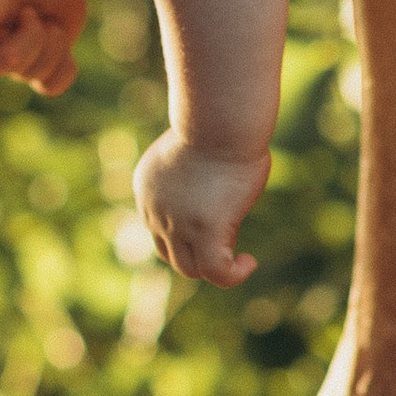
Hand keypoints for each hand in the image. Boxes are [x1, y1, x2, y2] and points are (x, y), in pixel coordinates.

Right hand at [0, 0, 83, 97]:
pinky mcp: (42, 70)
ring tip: (48, 20)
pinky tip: (62, 44)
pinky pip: (53, 87)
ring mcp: (18, 66)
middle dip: (35, 37)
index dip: (13, 42)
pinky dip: (65, 67)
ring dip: (54, 43)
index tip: (26, 12)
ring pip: (39, 76)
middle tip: (34, 12)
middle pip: (17, 68)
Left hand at [135, 130, 269, 287]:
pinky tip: (248, 263)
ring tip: (241, 261)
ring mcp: (175, 225)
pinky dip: (232, 275)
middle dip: (198, 254)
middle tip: (229, 242)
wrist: (218, 121)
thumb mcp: (197, 148)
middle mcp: (153, 211)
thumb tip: (213, 183)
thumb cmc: (217, 124)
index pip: (159, 227)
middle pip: (169, 253)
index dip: (186, 234)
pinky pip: (215, 272)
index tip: (218, 222)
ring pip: (189, 267)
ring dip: (215, 268)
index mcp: (147, 189)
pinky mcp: (202, 233)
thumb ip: (196, 172)